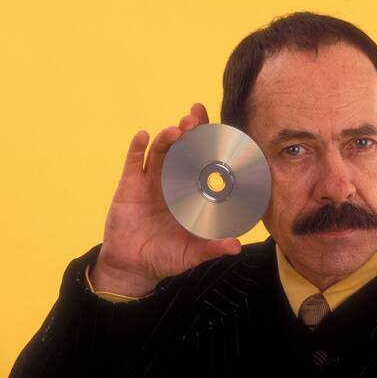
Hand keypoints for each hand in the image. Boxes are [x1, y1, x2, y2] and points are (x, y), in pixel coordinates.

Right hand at [91, 103, 241, 296]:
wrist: (133, 268)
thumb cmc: (166, 257)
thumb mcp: (192, 253)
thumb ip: (212, 247)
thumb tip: (236, 246)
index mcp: (191, 192)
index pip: (203, 159)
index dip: (208, 141)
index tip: (217, 124)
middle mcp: (172, 181)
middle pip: (182, 148)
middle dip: (189, 131)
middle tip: (195, 118)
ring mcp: (151, 181)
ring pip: (160, 151)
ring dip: (168, 137)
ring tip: (177, 130)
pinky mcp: (130, 186)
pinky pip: (133, 162)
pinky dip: (137, 147)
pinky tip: (144, 136)